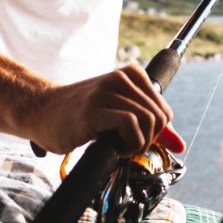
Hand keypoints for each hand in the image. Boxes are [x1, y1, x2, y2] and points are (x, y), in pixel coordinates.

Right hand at [28, 63, 184, 155]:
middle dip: (147, 140)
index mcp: (131, 74)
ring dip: (136, 145)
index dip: (155, 133)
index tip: (135, 140)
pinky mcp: (94, 110)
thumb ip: (151, 126)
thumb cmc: (80, 115)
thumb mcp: (120, 115)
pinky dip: (129, 144)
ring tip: (118, 147)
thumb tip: (180, 144)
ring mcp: (106, 92)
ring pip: (147, 121)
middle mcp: (120, 78)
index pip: (164, 110)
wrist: (41, 112)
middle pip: (159, 117)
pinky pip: (131, 125)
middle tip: (125, 147)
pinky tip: (113, 148)